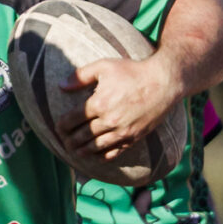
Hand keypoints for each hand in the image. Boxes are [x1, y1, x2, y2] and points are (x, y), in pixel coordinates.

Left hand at [60, 54, 179, 154]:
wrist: (163, 82)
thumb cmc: (133, 72)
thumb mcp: (105, 66)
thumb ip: (81, 76)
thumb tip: (61, 85)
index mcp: (99, 103)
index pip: (72, 120)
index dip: (62, 126)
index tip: (58, 127)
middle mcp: (109, 120)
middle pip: (81, 136)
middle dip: (69, 141)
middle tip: (64, 142)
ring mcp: (122, 131)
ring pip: (95, 147)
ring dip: (82, 151)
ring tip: (75, 151)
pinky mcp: (133, 137)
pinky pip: (114, 152)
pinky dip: (102, 156)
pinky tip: (95, 156)